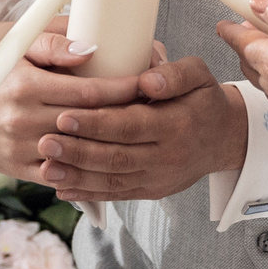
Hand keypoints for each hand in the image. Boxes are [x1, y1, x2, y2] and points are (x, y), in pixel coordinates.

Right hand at [0, 21, 142, 180]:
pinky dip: (87, 168)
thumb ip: (54, 44)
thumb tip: (92, 50)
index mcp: (26, 86)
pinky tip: (107, 158)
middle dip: (126, 115)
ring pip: (79, 151)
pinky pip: (62, 174)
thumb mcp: (18, 47)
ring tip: (137, 133)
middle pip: (90, 123)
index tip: (147, 85)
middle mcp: (23, 119)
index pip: (89, 92)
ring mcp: (21, 148)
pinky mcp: (18, 169)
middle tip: (152, 108)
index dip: (124, 89)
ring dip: (111, 143)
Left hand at [35, 54, 244, 202]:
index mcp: (176, 125)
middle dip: (77, 152)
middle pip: (116, 157)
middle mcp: (167, 156)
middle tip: (45, 143)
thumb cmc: (202, 100)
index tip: (64, 116)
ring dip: (77, 176)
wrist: (222, 138)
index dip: (96, 123)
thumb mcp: (199, 75)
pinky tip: (61, 188)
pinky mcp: (150, 191)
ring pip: (112, 181)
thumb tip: (146, 81)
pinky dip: (88, 193)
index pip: (130, 125)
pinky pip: (116, 195)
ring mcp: (158, 178)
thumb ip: (174, 73)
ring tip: (46, 168)